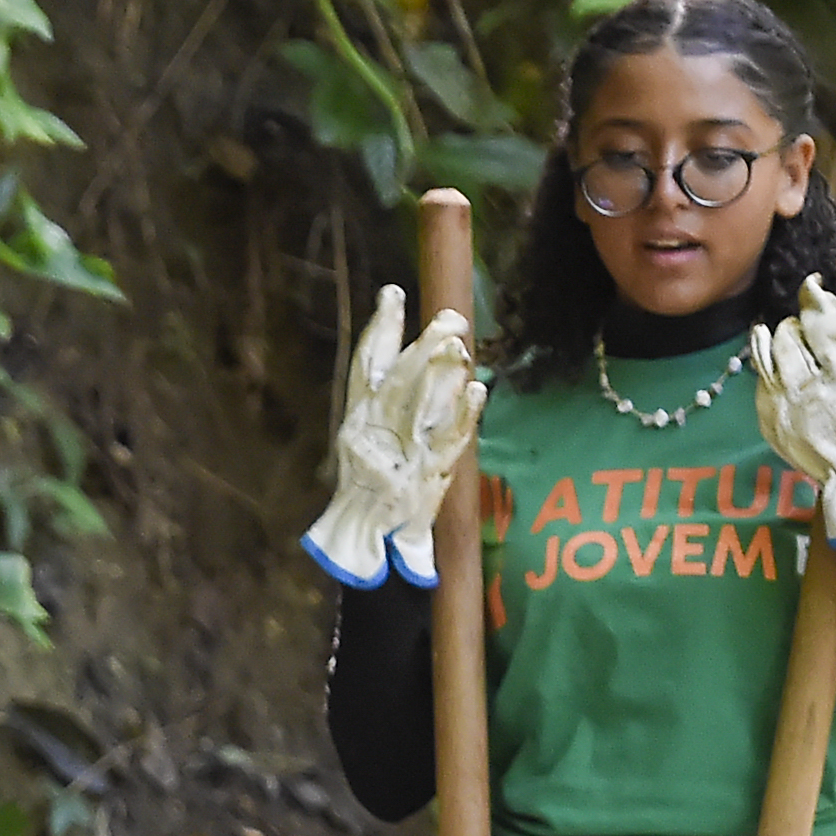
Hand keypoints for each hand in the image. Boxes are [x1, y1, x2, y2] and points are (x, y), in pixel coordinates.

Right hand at [303, 284, 483, 589]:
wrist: (361, 542)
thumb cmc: (368, 485)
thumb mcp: (364, 440)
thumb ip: (385, 398)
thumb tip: (427, 348)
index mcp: (355, 418)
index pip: (365, 367)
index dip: (380, 329)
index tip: (393, 294)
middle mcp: (372, 433)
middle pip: (399, 383)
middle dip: (422, 349)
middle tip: (448, 320)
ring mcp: (400, 455)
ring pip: (422, 408)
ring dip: (443, 376)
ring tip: (461, 346)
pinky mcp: (425, 477)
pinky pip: (448, 442)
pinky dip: (465, 417)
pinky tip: (479, 392)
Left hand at [752, 251, 835, 546]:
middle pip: (821, 314)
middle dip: (815, 293)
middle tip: (812, 286)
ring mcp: (807, 387)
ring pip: (789, 335)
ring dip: (791, 322)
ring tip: (795, 324)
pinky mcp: (779, 405)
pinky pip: (763, 362)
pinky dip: (762, 342)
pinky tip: (764, 332)